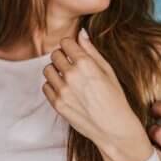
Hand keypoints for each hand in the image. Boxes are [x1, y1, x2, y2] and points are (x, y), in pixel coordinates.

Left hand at [42, 29, 151, 160]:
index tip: (74, 52)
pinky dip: (53, 86)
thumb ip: (91, 50)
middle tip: (72, 66)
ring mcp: (63, 91)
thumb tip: (81, 33)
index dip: (70, 46)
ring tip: (67, 78)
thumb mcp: (108, 70)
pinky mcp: (57, 104)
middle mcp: (72, 75)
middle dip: (62, 57)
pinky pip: (46, 87)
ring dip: (55, 71)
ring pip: (47, 70)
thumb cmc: (115, 98)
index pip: (65, 43)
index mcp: (86, 64)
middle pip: (55, 54)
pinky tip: (65, 90)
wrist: (114, 128)